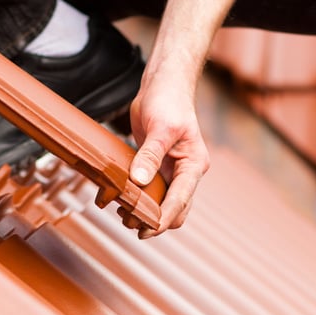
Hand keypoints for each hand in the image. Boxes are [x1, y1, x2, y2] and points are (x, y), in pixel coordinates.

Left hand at [128, 70, 210, 233]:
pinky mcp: (157, 166)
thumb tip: (138, 182)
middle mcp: (186, 171)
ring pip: (162, 203)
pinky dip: (139, 199)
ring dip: (146, 212)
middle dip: (155, 220)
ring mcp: (172, 170)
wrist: (163, 85)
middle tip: (131, 225)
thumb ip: (150, 156)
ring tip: (124, 216)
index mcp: (194, 164)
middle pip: (175, 209)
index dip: (163, 218)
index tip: (146, 230)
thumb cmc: (167, 101)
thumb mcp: (160, 128)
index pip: (180, 199)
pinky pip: (151, 189)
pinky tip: (122, 201)